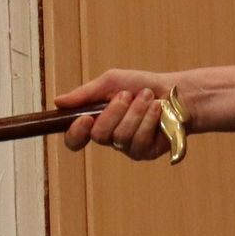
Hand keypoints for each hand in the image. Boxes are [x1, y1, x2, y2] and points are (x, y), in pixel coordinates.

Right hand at [55, 68, 185, 161]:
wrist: (176, 92)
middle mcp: (109, 138)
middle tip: (127, 95)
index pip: (75, 139)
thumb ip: (85, 94)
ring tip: (148, 98)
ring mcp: (127, 147)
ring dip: (135, 112)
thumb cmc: (142, 85)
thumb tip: (58, 102)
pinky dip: (149, 120)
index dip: (75, 133)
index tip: (84, 119)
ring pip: (121, 137)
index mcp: (96, 122)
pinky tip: (158, 110)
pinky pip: (139, 140)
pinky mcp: (145, 152)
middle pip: (99, 136)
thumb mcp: (111, 82)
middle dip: (114, 112)